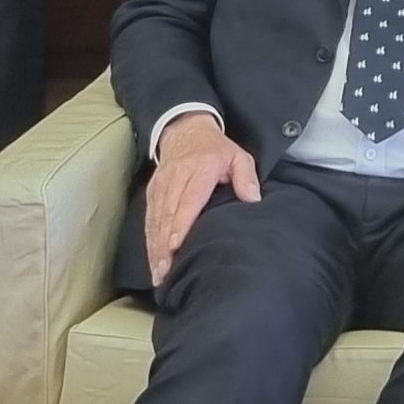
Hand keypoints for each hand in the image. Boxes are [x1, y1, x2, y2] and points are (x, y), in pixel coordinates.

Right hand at [145, 111, 258, 285]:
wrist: (185, 130)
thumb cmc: (215, 149)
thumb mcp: (238, 155)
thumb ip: (246, 177)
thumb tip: (253, 199)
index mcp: (200, 169)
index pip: (188, 200)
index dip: (180, 224)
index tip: (175, 245)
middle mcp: (176, 179)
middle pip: (168, 215)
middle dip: (164, 246)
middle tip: (165, 271)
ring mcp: (161, 186)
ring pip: (156, 220)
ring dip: (155, 248)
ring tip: (158, 272)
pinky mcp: (152, 192)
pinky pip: (149, 219)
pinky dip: (150, 240)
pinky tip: (153, 259)